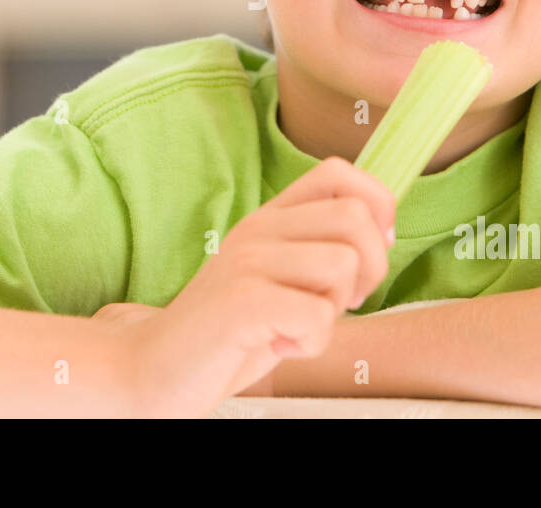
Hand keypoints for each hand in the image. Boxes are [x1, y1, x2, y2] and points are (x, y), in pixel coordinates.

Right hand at [118, 157, 394, 416]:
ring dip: (335, 310)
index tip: (368, 254)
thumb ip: (319, 248)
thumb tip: (382, 232)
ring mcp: (246, 261)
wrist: (158, 367)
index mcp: (270, 216)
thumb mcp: (279, 276)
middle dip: (370, 270)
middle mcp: (258, 228)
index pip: (340, 172)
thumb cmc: (231, 330)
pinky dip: (312, 343)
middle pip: (356, 219)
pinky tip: (280, 347)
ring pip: (342, 265)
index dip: (376, 206)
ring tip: (298, 326)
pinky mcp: (241, 301)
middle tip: (335, 303)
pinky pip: (317, 314)